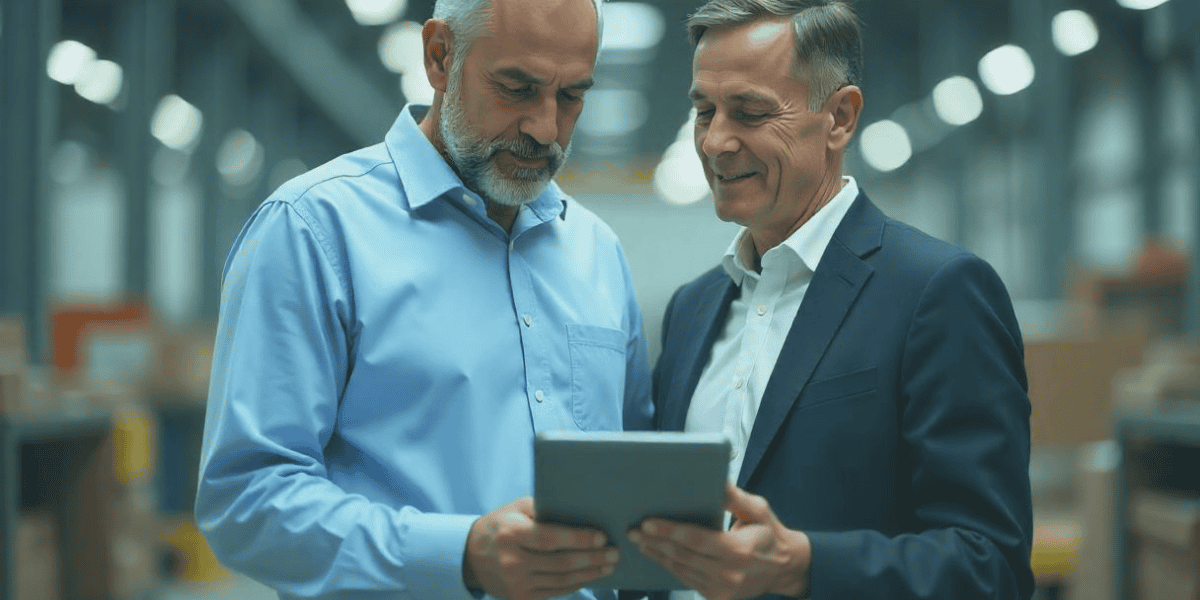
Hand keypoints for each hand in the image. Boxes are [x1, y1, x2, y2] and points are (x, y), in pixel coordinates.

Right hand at [463, 496, 619, 599]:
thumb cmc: (501, 525)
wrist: (471, 556)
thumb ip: (545, 508)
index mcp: (511, 534)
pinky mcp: (519, 598)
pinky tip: (589, 575)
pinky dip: (575, 584)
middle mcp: (512, 561)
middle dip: (592, 558)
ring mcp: (515, 583)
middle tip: (614, 553)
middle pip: (561, 563)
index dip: (579, 539)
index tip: (602, 537)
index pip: (551, 538)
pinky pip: (554, 592)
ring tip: (608, 565)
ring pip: (561, 581)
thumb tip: (580, 510)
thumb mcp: (517, 509)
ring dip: (589, 573)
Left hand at [628, 483, 810, 599]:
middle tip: (633, 531)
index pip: (696, 540)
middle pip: (682, 556)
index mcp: (739, 551)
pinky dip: (670, 566)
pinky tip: (657, 554)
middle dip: (655, 542)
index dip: (669, 531)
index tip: (648, 522)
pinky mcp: (716, 596)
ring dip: (657, 555)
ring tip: (639, 541)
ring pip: (680, 570)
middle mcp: (729, 574)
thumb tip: (715, 481)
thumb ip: (735, 497)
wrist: (784, 568)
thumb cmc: (769, 533)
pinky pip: (687, 579)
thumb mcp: (758, 509)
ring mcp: (721, 589)